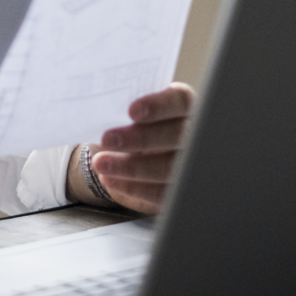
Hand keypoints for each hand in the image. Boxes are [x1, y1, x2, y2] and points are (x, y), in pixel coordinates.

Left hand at [67, 83, 193, 214]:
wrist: (133, 152)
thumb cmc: (134, 124)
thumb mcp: (132, 110)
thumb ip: (127, 106)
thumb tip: (104, 107)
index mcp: (183, 107)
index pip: (181, 101)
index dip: (159, 106)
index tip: (132, 111)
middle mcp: (194, 135)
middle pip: (177, 136)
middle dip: (141, 139)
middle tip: (107, 139)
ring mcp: (190, 165)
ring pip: (168, 168)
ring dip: (131, 167)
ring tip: (101, 163)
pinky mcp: (180, 190)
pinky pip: (160, 193)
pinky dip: (133, 187)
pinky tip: (109, 179)